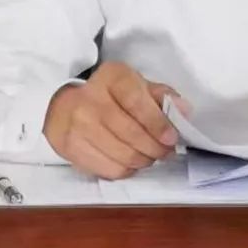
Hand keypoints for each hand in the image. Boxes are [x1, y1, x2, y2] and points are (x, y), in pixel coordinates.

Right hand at [42, 61, 187, 178]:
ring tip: (150, 156)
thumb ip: (162, 96)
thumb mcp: (136, 85)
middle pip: (130, 133)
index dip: (157, 123)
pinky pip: (108, 170)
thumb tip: (184, 110)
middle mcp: (90, 99)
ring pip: (122, 155)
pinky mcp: (71, 149)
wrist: (63, 107)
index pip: (136, 101)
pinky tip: (131, 162)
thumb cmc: (109, 95)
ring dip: (144, 160)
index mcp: (112, 77)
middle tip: (166, 151)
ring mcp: (78, 126)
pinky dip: (127, 170)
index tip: (171, 138)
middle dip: (155, 147)